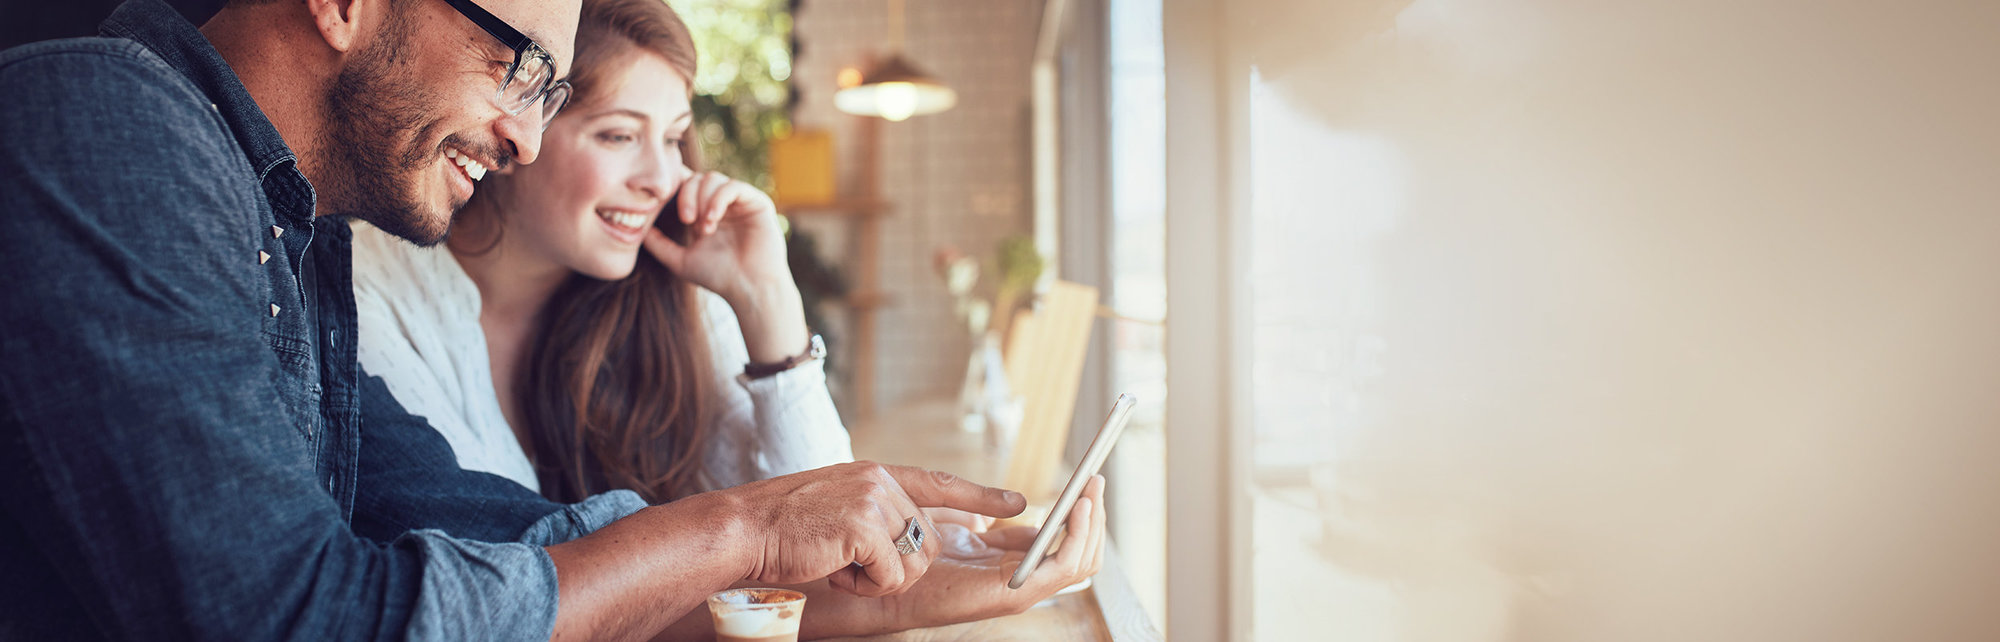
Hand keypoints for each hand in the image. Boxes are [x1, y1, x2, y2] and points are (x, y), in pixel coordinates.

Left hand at [641, 171, 807, 362]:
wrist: (749, 289)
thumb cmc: (719, 277)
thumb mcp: (680, 260)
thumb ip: (659, 245)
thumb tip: (636, 231)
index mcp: (706, 212)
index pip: (687, 185)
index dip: (674, 188)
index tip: (665, 205)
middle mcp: (723, 203)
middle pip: (697, 178)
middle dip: (687, 195)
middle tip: (686, 219)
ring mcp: (740, 201)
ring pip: (714, 178)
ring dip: (703, 200)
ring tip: (703, 228)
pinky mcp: (757, 202)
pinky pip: (733, 186)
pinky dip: (719, 199)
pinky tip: (713, 219)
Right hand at [721, 462, 1027, 596]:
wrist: (743, 528)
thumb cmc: (783, 528)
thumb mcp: (838, 506)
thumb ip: (877, 510)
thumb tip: (916, 530)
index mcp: (876, 474)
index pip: (940, 484)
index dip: (980, 496)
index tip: (1018, 503)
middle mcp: (881, 481)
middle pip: (928, 540)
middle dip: (895, 565)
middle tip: (847, 562)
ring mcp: (875, 500)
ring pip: (914, 560)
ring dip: (877, 577)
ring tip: (836, 562)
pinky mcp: (865, 526)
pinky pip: (892, 574)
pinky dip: (864, 584)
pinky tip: (833, 569)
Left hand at [882, 476, 1109, 625]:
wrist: (882, 569)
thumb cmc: (909, 545)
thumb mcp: (957, 517)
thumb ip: (988, 508)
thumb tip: (1020, 503)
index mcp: (1010, 557)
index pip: (1062, 537)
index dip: (1080, 509)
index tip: (1089, 478)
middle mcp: (1021, 574)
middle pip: (1079, 550)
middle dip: (1094, 514)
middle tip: (1095, 479)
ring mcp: (1022, 587)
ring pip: (1081, 561)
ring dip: (1092, 524)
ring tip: (1089, 491)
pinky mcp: (1015, 593)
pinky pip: (1063, 567)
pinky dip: (1077, 538)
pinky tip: (1076, 509)